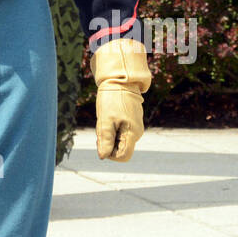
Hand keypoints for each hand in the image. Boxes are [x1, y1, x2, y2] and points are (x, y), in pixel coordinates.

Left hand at [91, 37, 151, 161]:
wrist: (120, 79)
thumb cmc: (112, 99)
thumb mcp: (105, 120)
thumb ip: (105, 140)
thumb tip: (102, 156)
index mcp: (132, 134)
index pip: (123, 156)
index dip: (110, 154)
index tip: (101, 141)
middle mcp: (136, 133)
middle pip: (120, 148)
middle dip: (107, 142)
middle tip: (101, 126)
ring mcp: (134, 126)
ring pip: (118, 139)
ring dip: (108, 134)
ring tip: (105, 118)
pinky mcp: (131, 120)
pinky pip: (120, 130)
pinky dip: (112, 127)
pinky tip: (108, 115)